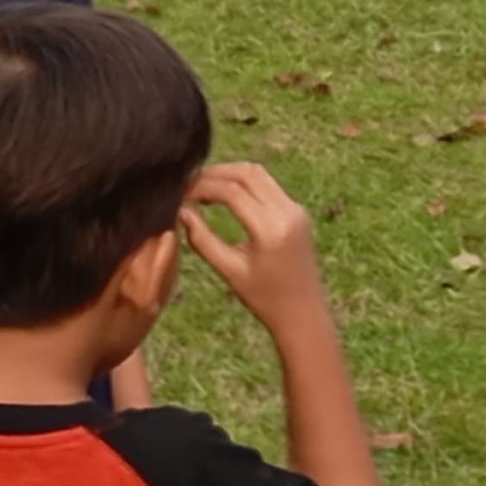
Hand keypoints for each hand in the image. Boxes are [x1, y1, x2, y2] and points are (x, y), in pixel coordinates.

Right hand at [178, 163, 331, 337]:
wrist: (304, 313)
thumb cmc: (265, 299)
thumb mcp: (230, 272)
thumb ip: (203, 240)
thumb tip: (181, 212)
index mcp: (271, 228)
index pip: (232, 191)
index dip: (202, 186)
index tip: (181, 193)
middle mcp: (288, 211)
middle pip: (248, 173)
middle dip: (215, 173)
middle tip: (189, 185)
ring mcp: (296, 209)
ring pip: (260, 174)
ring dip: (231, 174)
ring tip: (203, 188)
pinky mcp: (298, 212)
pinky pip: (269, 185)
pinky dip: (245, 183)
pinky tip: (225, 195)